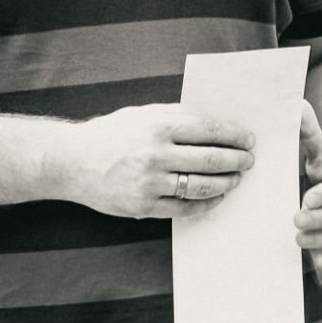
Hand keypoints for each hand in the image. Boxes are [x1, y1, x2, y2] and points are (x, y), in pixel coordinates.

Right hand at [53, 104, 253, 220]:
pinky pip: (183, 208)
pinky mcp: (142, 207)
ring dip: (226, 183)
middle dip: (236, 160)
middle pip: (210, 159)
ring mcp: (149, 183)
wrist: (72, 162)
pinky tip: (216, 197)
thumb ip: (176, 115)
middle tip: (249, 160)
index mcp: (157, 125)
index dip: (234, 135)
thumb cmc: (111, 133)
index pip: (208, 129)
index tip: (249, 139)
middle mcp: (155, 154)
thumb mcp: (142, 113)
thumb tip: (215, 122)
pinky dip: (205, 204)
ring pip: (201, 186)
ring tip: (237, 179)